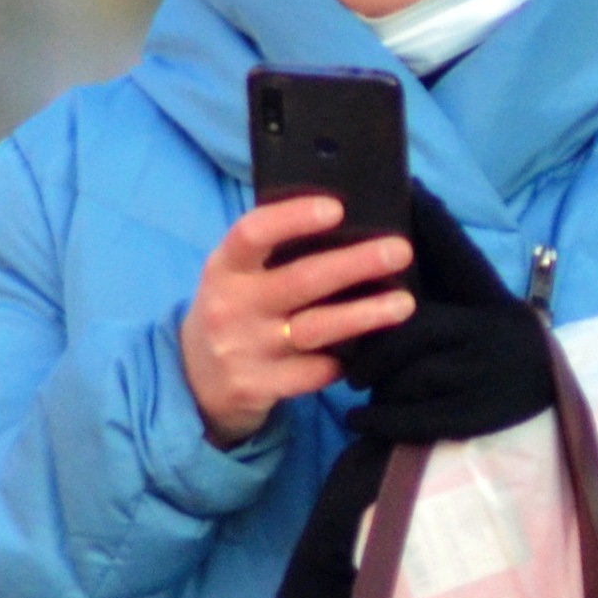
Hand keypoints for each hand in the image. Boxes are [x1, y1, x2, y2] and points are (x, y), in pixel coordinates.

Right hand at [180, 196, 412, 447]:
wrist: (194, 381)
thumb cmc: (233, 312)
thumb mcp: (236, 278)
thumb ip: (273, 256)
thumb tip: (346, 228)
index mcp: (224, 268)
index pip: (252, 234)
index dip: (293, 218)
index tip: (337, 209)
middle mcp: (230, 307)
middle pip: (301, 281)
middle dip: (356, 264)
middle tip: (399, 251)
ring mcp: (243, 350)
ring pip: (316, 329)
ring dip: (365, 315)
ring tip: (404, 304)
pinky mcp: (256, 388)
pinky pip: (314, 372)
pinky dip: (344, 360)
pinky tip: (367, 350)